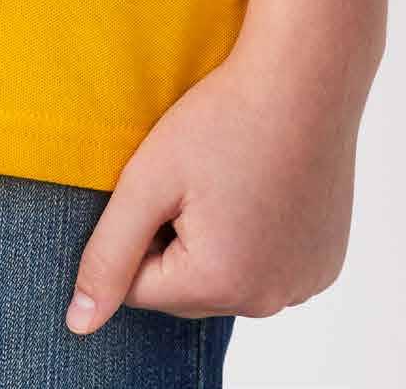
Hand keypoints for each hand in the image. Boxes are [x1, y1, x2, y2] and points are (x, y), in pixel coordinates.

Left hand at [64, 34, 361, 331]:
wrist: (304, 79)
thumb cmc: (222, 120)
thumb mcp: (146, 182)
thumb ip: (108, 256)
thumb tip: (80, 325)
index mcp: (219, 285)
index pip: (140, 286)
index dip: (139, 227)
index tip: (164, 180)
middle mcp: (268, 300)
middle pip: (186, 288)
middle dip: (176, 239)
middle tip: (195, 176)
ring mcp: (303, 284)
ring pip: (228, 278)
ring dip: (216, 241)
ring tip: (230, 177)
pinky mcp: (325, 264)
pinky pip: (269, 266)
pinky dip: (257, 237)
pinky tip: (263, 186)